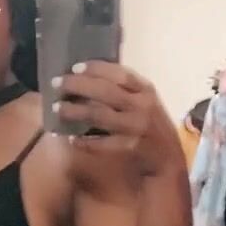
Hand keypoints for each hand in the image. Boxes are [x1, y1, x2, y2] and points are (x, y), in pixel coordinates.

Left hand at [53, 61, 182, 179]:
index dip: (96, 69)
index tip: (74, 67)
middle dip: (78, 85)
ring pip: (99, 115)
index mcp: (146, 91)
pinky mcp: (129, 147)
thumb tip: (91, 78)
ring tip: (56, 109)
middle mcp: (141, 106)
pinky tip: (70, 138)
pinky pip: (101, 143)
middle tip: (56, 84)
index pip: (119, 74)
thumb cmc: (153, 126)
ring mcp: (135, 127)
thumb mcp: (146, 102)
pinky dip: (84, 141)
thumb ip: (127, 90)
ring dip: (75, 111)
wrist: (168, 158)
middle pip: (105, 91)